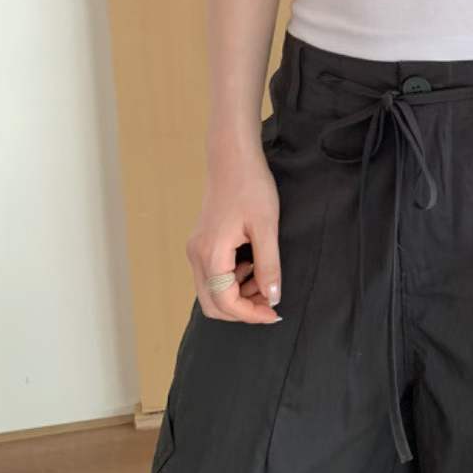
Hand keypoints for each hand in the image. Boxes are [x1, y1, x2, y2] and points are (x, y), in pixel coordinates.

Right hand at [185, 145, 282, 323]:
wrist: (232, 158)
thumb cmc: (251, 186)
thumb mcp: (266, 227)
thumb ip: (269, 266)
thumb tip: (273, 298)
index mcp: (211, 253)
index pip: (225, 302)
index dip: (251, 314)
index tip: (275, 313)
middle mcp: (197, 255)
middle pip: (212, 305)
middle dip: (242, 310)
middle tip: (270, 302)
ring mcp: (196, 249)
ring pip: (211, 292)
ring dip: (238, 296)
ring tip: (265, 281)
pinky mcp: (202, 243)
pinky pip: (212, 276)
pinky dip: (232, 282)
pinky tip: (253, 266)